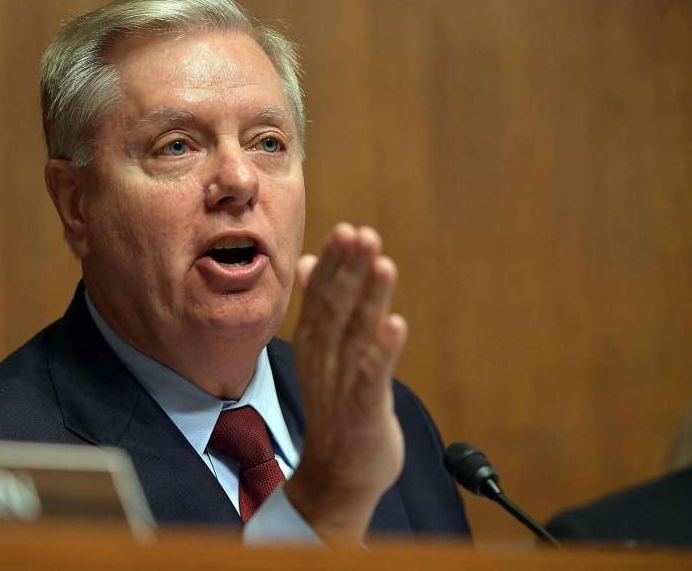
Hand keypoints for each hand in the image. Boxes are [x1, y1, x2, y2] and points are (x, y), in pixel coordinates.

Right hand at [284, 223, 406, 542]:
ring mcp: (341, 385)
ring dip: (369, 298)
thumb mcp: (323, 353)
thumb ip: (322, 307)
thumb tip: (310, 263)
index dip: (336, 264)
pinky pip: (372, 377)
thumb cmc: (337, 408)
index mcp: (314, 343)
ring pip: (355, 335)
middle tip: (362, 234)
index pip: (322, 296)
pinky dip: (382, 351)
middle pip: (336, 308)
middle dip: (350, 270)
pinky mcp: (362, 411)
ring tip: (382, 264)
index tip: (348, 231)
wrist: (338, 474)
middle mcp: (324, 359)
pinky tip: (394, 325)